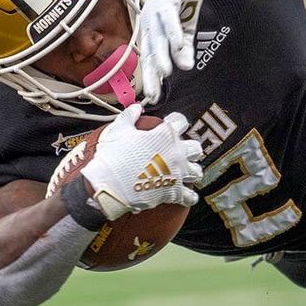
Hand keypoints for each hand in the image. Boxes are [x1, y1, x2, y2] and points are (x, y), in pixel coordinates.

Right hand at [80, 104, 202, 220]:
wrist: (109, 183)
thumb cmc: (113, 155)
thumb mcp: (119, 129)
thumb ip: (130, 115)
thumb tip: (136, 108)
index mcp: (165, 135)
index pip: (180, 121)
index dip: (176, 121)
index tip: (173, 124)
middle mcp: (176, 153)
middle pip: (195, 148)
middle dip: (190, 149)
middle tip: (181, 152)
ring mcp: (177, 173)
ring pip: (196, 172)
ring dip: (192, 172)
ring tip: (185, 173)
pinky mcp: (174, 192)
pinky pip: (189, 196)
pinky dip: (189, 197)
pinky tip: (187, 196)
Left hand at [139, 0, 213, 101]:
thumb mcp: (185, 26)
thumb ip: (183, 46)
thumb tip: (185, 67)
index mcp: (151, 28)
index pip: (149, 57)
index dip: (150, 77)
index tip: (151, 97)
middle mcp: (149, 21)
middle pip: (149, 51)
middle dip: (150, 74)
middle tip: (152, 94)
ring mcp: (156, 10)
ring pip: (157, 37)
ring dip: (161, 55)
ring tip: (164, 74)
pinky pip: (169, 18)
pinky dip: (173, 32)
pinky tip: (177, 47)